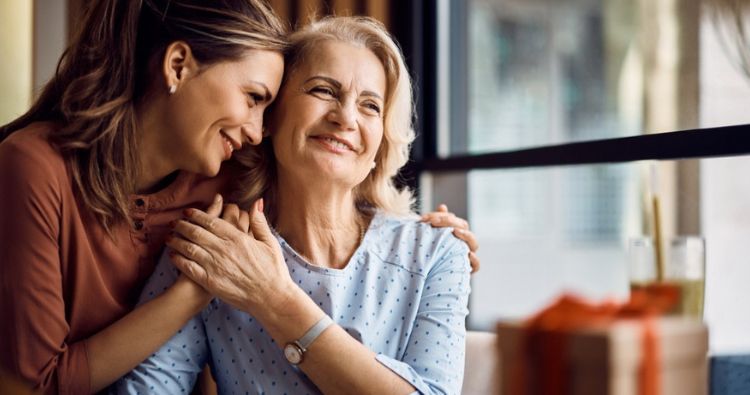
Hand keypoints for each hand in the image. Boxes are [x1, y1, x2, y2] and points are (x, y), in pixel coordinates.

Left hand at [165, 198, 292, 314]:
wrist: (271, 297)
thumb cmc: (273, 270)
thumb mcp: (270, 243)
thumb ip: (259, 222)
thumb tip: (257, 202)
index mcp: (237, 238)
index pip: (211, 222)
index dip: (196, 215)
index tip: (188, 212)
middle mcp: (223, 249)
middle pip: (196, 232)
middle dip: (182, 225)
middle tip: (174, 222)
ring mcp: (215, 265)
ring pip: (189, 248)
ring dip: (176, 240)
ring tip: (169, 237)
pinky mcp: (210, 281)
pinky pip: (189, 267)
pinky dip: (178, 260)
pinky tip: (172, 256)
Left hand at [421, 204, 479, 272]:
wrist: (431, 279)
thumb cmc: (432, 255)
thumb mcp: (432, 238)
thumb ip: (437, 222)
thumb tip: (443, 206)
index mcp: (457, 233)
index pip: (454, 220)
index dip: (442, 216)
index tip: (426, 218)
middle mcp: (464, 243)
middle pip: (463, 227)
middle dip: (449, 222)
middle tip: (434, 222)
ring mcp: (467, 255)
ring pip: (473, 243)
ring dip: (465, 236)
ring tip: (455, 231)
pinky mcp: (468, 270)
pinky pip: (476, 265)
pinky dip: (474, 260)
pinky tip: (468, 254)